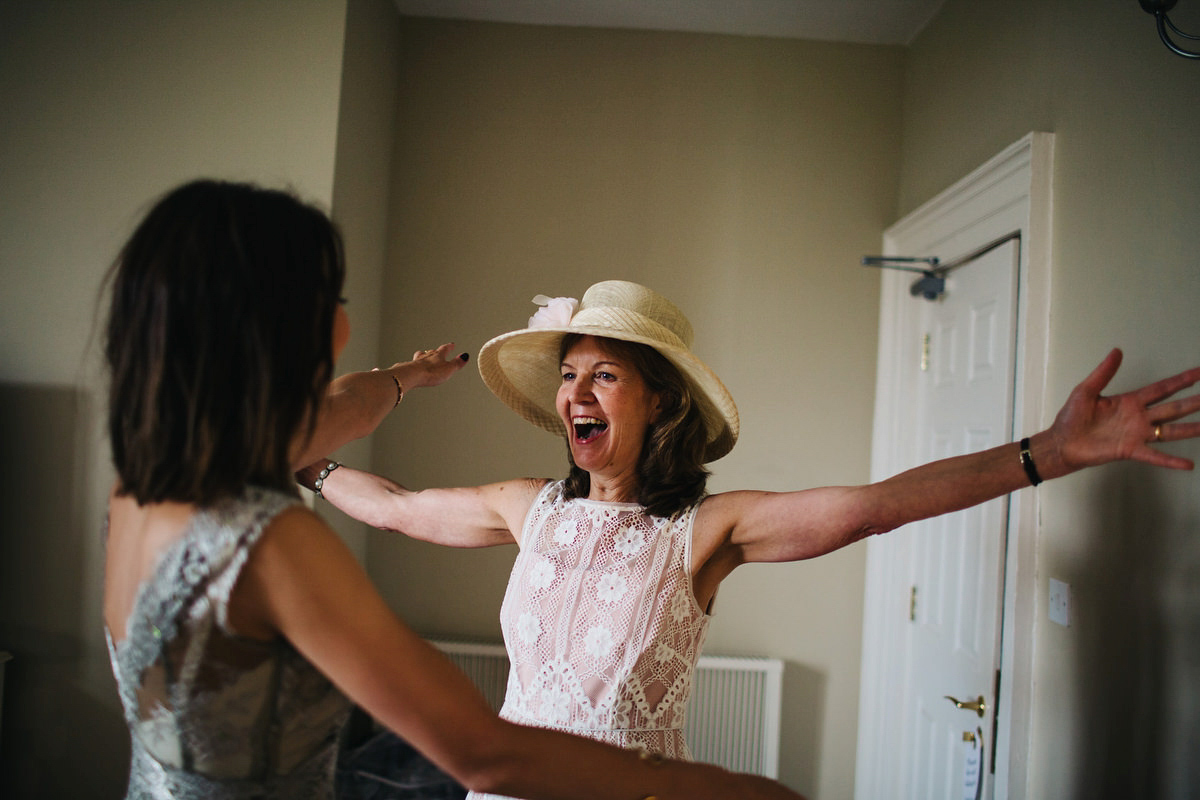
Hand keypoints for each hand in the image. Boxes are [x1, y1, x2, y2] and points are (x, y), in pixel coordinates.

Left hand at [379, 342, 470, 391]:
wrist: (412, 375)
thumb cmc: (430, 372)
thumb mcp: (449, 369)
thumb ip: (457, 363)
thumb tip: (465, 356)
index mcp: (438, 356)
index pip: (445, 349)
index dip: (449, 347)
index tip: (452, 344)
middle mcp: (426, 357)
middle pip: (431, 352)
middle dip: (435, 351)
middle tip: (436, 350)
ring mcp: (416, 362)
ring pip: (420, 356)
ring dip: (423, 356)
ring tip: (423, 356)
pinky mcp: (408, 368)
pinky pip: (412, 365)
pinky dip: (413, 365)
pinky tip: (412, 367)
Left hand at [1050, 348, 1199, 471]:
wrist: (1061, 442)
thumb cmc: (1072, 417)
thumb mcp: (1086, 390)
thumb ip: (1103, 372)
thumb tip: (1117, 351)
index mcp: (1130, 401)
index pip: (1162, 388)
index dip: (1182, 380)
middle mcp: (1139, 417)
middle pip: (1173, 408)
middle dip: (1195, 402)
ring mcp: (1136, 434)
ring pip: (1170, 430)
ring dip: (1190, 429)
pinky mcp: (1130, 450)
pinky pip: (1154, 455)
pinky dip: (1170, 461)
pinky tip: (1188, 464)